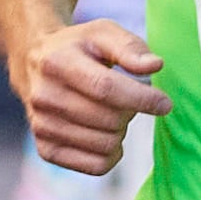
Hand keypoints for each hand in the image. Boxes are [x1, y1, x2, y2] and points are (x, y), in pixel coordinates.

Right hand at [16, 19, 167, 174]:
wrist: (35, 65)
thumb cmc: (79, 48)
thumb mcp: (103, 33)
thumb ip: (130, 47)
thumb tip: (155, 65)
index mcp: (57, 63)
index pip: (106, 88)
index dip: (141, 99)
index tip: (165, 104)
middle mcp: (44, 97)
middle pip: (109, 120)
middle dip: (130, 111)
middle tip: (126, 99)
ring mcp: (42, 126)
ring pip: (107, 145)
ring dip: (120, 131)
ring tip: (110, 112)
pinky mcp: (46, 150)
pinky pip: (96, 166)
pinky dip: (111, 154)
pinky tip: (105, 134)